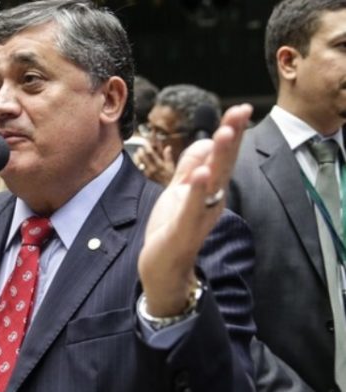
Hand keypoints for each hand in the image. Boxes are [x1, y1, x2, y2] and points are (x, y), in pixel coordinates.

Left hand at [133, 143, 174, 185]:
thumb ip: (168, 156)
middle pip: (144, 156)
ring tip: (138, 151)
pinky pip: (138, 167)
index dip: (148, 145)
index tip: (146, 142)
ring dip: (138, 155)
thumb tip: (168, 147)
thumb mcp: (171, 165)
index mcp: (160, 165)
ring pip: (139, 161)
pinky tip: (136, 157)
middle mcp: (153, 169)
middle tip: (142, 146)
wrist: (167, 186)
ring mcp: (148, 173)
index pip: (151, 152)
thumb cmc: (170, 175)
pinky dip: (137, 161)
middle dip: (142, 149)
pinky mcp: (145, 176)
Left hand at [138, 104, 251, 316]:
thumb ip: (189, 167)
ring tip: (223, 133)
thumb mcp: (179, 191)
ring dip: (219, 157)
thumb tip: (204, 141)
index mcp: (210, 189)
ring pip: (212, 182)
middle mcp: (211, 200)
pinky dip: (197, 190)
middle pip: (224, 163)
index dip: (232, 132)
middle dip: (232, 137)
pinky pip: (192, 207)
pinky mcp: (184, 228)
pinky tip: (201, 173)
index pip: (223, 155)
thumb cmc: (171, 229)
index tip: (241, 108)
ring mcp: (199, 214)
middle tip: (241, 112)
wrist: (163, 269)